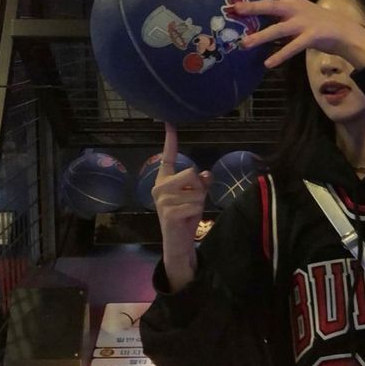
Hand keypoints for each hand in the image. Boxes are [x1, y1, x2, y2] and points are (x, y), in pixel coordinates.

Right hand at [153, 123, 211, 290]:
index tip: (169, 123)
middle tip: (192, 202)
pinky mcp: (169, 212)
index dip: (170, 140)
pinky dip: (197, 212)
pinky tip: (187, 219)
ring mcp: (162, 200)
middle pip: (191, 173)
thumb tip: (205, 174)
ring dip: (199, 202)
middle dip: (199, 188)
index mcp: (163, 180)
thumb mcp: (196, 195)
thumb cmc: (186, 216)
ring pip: (197, 190)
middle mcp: (159, 187)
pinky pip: (195, 204)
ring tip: (189, 212)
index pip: (168, 157)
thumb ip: (200, 182)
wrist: (178, 242)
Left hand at [233, 0, 364, 68]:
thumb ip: (277, 9)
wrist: (343, 31)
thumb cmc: (315, 20)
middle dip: (252, 7)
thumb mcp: (296, 10)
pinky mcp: (311, 37)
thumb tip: (251, 9)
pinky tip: (268, 64)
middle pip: (271, 5)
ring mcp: (303, 23)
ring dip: (261, 37)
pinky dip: (280, 56)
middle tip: (235, 8)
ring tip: (244, 44)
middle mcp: (295, 7)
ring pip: (279, 30)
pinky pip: (293, 48)